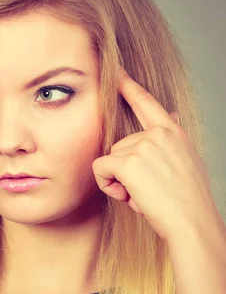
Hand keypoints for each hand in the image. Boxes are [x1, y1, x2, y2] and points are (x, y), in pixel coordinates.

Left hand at [92, 66, 220, 242]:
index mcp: (173, 133)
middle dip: (125, 170)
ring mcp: (144, 146)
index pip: (147, 103)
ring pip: (109, 159)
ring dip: (118, 181)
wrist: (192, 223)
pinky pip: (101, 169)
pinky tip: (129, 197)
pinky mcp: (129, 162)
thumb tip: (170, 114)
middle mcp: (159, 134)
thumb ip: (170, 140)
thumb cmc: (187, 201)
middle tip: (147, 190)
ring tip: (144, 195)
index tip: (116, 70)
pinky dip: (108, 186)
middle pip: (119, 145)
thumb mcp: (184, 161)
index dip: (129, 86)